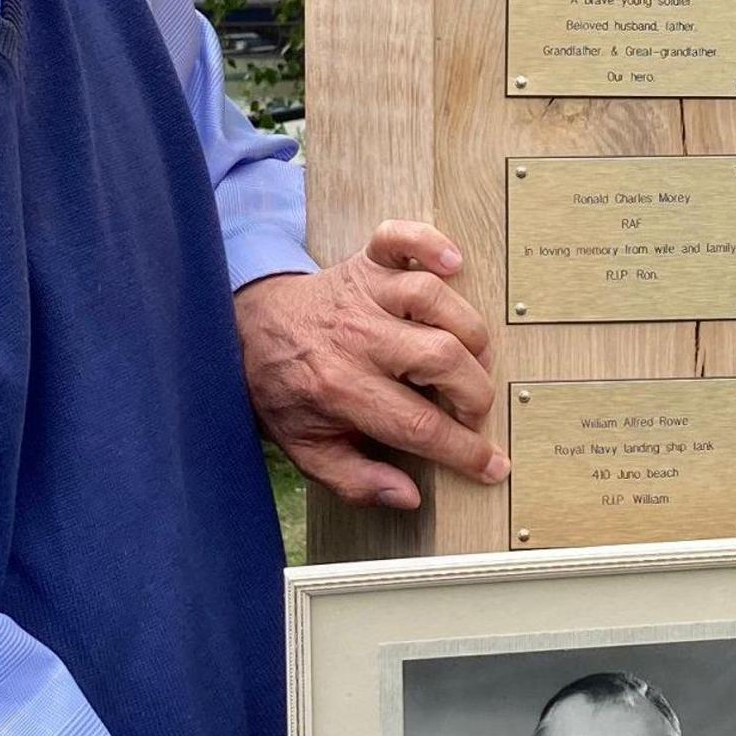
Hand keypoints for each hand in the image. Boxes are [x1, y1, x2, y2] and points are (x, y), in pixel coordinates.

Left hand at [236, 222, 507, 510]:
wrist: (243, 334)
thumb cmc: (285, 392)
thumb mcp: (308, 449)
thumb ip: (356, 481)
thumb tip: (408, 496)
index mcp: (340, 388)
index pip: (419, 425)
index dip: (464, 450)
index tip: (492, 465)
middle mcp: (355, 338)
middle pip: (439, 358)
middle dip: (473, 393)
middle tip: (473, 411)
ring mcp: (361, 295)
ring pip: (433, 299)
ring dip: (466, 330)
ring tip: (471, 358)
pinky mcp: (363, 264)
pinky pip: (399, 239)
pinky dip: (429, 242)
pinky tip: (453, 262)